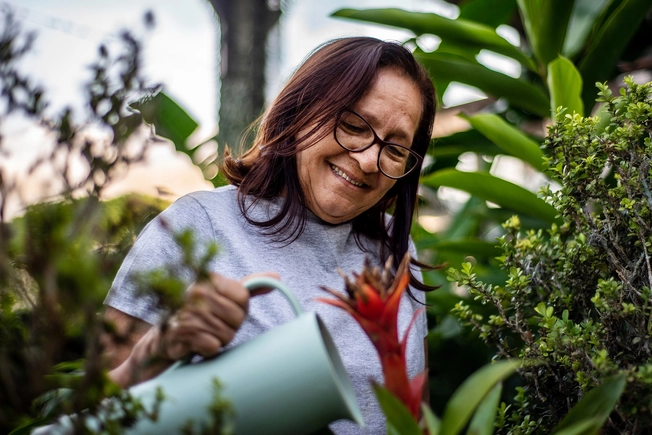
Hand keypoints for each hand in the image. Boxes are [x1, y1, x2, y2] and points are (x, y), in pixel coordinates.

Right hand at [111, 272, 276, 386]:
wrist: (165, 337)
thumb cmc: (200, 313)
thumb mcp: (224, 295)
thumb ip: (250, 286)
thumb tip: (277, 276)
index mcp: (209, 278)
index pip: (244, 297)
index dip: (240, 309)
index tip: (227, 310)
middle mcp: (196, 292)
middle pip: (238, 317)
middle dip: (231, 326)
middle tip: (215, 324)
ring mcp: (187, 312)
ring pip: (227, 334)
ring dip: (220, 339)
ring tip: (206, 333)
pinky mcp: (181, 333)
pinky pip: (214, 347)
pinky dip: (209, 349)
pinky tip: (198, 343)